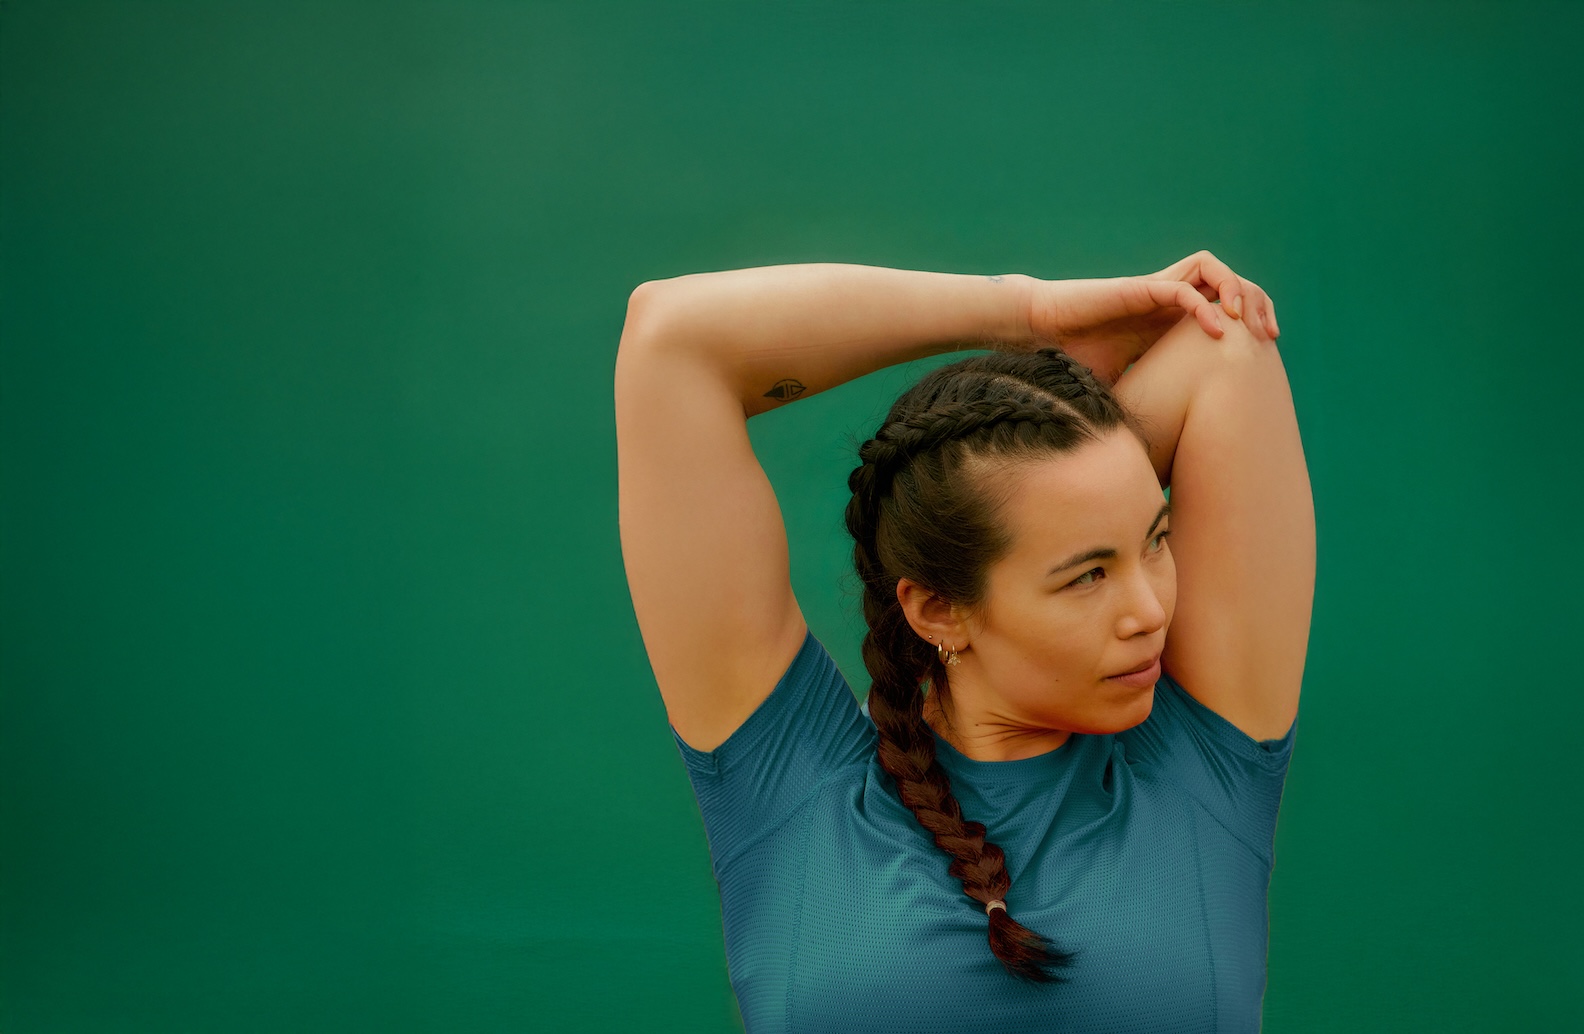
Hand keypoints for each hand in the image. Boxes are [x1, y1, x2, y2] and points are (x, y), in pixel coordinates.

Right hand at [1022, 250, 1278, 386]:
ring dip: (1237, 292)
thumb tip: (1156, 449)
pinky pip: (1182, 288)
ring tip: (1246, 325)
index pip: (1224, 307)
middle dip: (1256, 303)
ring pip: (1213, 272)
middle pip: (1228, 284)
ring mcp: (1155, 291)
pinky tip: (1214, 329)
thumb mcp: (1118, 385)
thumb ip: (1142, 400)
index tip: (1263, 352)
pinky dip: (1203, 305)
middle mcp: (1168, 301)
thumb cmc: (1071, 356)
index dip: (1249, 324)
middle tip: (1268, 335)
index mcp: (1169, 320)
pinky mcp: (1139, 290)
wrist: (1039, 330)